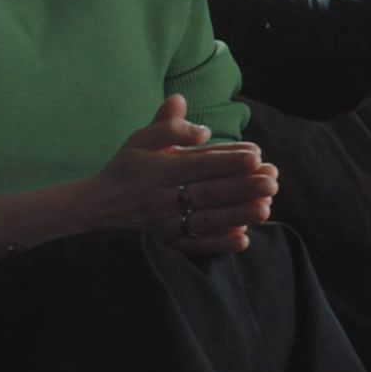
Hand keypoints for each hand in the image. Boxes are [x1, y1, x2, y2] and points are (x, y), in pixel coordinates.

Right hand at [90, 96, 279, 255]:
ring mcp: (164, 223)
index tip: (256, 155)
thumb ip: (169, 126)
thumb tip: (203, 129)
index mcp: (158, 170)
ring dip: (237, 215)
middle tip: (272, 180)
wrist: (98, 205)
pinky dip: (219, 244)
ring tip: (266, 208)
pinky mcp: (166, 242)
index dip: (227, 160)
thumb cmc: (127, 166)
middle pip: (207, 193)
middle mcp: (161, 198)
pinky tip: (243, 239)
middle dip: (242, 187)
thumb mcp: (141, 139)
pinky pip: (194, 245)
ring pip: (205, 221)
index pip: (198, 165)